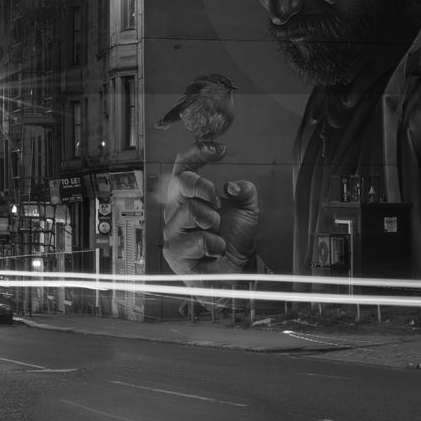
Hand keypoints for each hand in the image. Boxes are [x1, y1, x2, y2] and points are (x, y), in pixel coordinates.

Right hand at [162, 142, 258, 275]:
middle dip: (204, 187)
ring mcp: (173, 230)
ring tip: (216, 232)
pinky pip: (195, 239)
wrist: (238, 271)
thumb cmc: (234, 241)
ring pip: (189, 209)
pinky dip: (213, 245)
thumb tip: (234, 185)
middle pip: (180, 181)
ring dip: (212, 221)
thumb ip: (245, 192)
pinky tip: (214, 250)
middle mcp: (176, 210)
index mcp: (189, 196)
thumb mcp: (247, 211)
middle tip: (217, 202)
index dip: (196, 152)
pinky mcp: (174, 252)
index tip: (218, 149)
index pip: (184, 166)